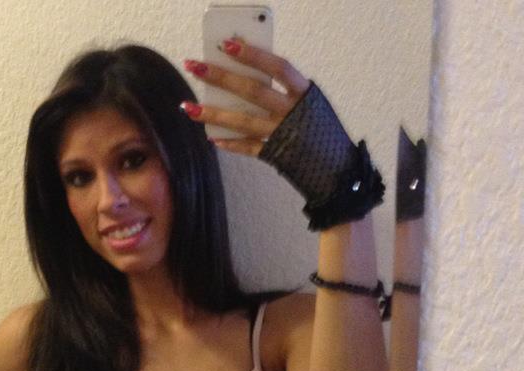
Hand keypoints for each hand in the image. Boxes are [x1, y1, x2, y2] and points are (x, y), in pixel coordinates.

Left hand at [182, 38, 309, 155]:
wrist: (338, 170)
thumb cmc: (320, 130)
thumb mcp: (310, 102)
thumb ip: (284, 88)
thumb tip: (246, 70)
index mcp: (304, 93)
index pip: (278, 67)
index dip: (253, 54)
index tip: (226, 44)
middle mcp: (293, 113)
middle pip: (253, 91)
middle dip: (221, 77)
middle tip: (194, 66)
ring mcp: (283, 136)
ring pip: (244, 122)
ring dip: (214, 114)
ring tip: (188, 107)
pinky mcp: (276, 157)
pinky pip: (248, 148)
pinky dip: (230, 144)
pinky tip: (212, 137)